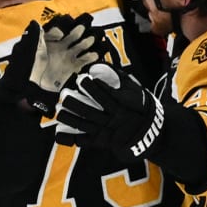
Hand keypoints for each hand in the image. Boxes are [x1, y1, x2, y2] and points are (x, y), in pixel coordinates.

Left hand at [0, 14, 104, 109]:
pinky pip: (84, 60)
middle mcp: (61, 48)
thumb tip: (39, 27)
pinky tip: (94, 54)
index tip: (60, 33)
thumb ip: (37, 39)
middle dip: (78, 32)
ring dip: (86, 42)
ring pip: (80, 46)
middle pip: (73, 37)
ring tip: (91, 39)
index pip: (58, 32)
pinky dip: (90, 57)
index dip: (59, 31)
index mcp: (51, 42)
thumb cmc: (31, 68)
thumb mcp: (32, 51)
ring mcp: (68, 57)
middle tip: (82, 28)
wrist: (34, 86)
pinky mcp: (73, 67)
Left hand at [52, 64, 167, 164]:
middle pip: (89, 111)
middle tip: (64, 94)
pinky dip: (71, 136)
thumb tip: (103, 65)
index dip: (92, 87)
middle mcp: (111, 120)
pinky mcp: (100, 142)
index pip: (104, 95)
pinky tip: (60, 130)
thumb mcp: (135, 91)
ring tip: (59, 110)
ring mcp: (104, 132)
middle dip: (74, 102)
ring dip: (69, 118)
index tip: (82, 79)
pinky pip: (84, 140)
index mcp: (120, 106)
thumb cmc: (139, 108)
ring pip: (84, 125)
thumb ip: (120, 78)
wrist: (147, 133)